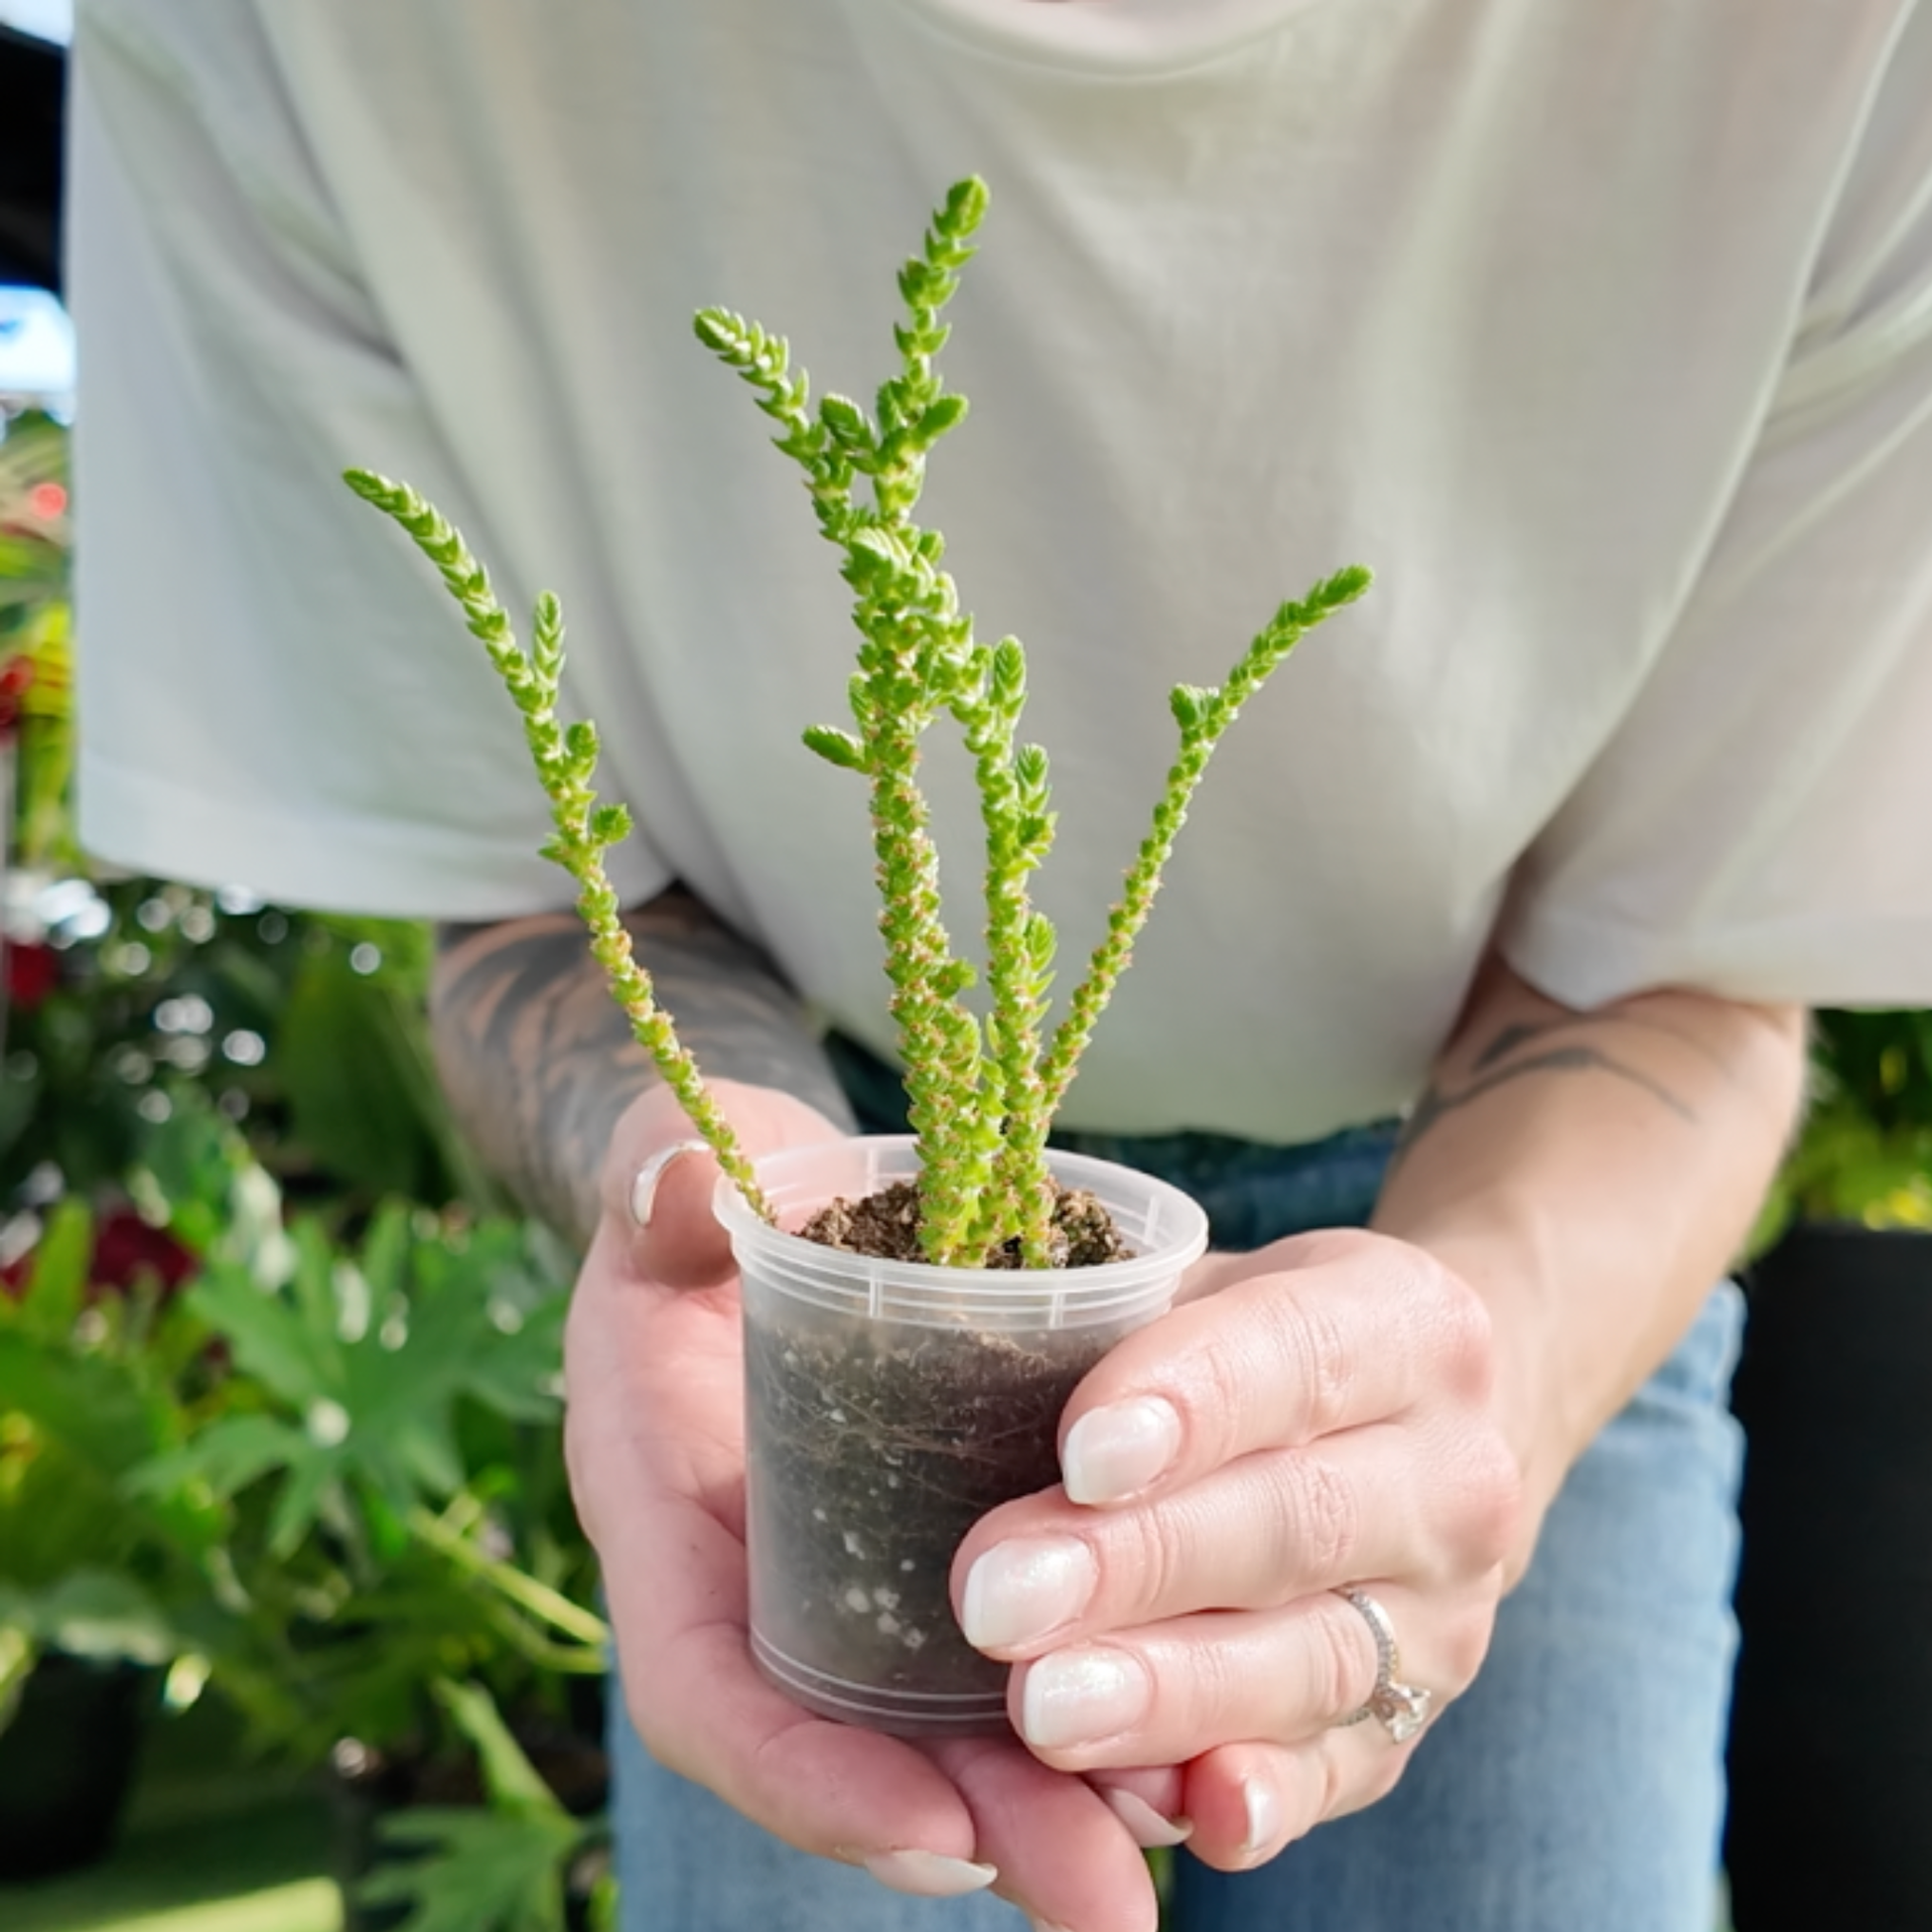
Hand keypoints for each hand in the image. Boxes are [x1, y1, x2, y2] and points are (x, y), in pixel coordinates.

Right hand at [564, 1081, 1164, 1931]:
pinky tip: (1200, 1747)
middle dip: (972, 1829)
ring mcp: (846, 1579)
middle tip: (1103, 1896)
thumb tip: (680, 1181)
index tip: (926, 1824)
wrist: (752, 1214)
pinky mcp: (931, 1556)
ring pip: (941, 1730)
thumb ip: (665, 1187)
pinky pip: (1004, 1660)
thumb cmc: (705, 1203)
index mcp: (664, 1508)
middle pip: (850, 1748)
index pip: (705, 1683)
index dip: (800, 1771)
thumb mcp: (675, 1184)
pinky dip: (1092, 1716)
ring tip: (1181, 1843)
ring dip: (1053, 1804)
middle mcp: (753, 1580)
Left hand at [950, 1228, 1524, 1867]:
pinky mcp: (1412, 1721)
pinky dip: (1259, 1798)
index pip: (1293, 1355)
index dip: (1189, 1403)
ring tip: (1041, 1710)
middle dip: (1137, 1566)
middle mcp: (1453, 1472)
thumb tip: (961, 1361)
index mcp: (1408, 1325)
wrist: (1422, 1429)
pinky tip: (1188, 1814)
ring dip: (1171, 1694)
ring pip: (1312, 1659)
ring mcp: (1446, 1613)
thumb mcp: (1213, 1287)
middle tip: (998, 1597)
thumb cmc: (1263, 1342)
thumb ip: (1120, 1322)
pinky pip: (1336, 1772)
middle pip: (1293, 1522)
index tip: (1078, 1453)